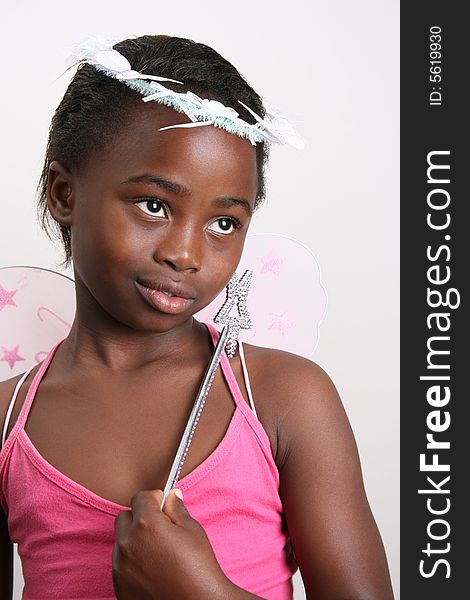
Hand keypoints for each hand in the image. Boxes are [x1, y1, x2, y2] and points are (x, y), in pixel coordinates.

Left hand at [112, 488, 230, 599]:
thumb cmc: (199, 569)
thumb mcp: (192, 531)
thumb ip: (176, 509)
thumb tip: (171, 496)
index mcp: (147, 525)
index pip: (140, 498)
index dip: (154, 498)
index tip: (163, 505)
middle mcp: (128, 543)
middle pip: (125, 517)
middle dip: (140, 517)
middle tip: (160, 527)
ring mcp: (120, 567)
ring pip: (121, 541)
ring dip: (134, 539)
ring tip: (158, 552)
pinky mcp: (119, 586)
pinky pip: (120, 563)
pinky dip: (132, 560)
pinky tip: (152, 569)